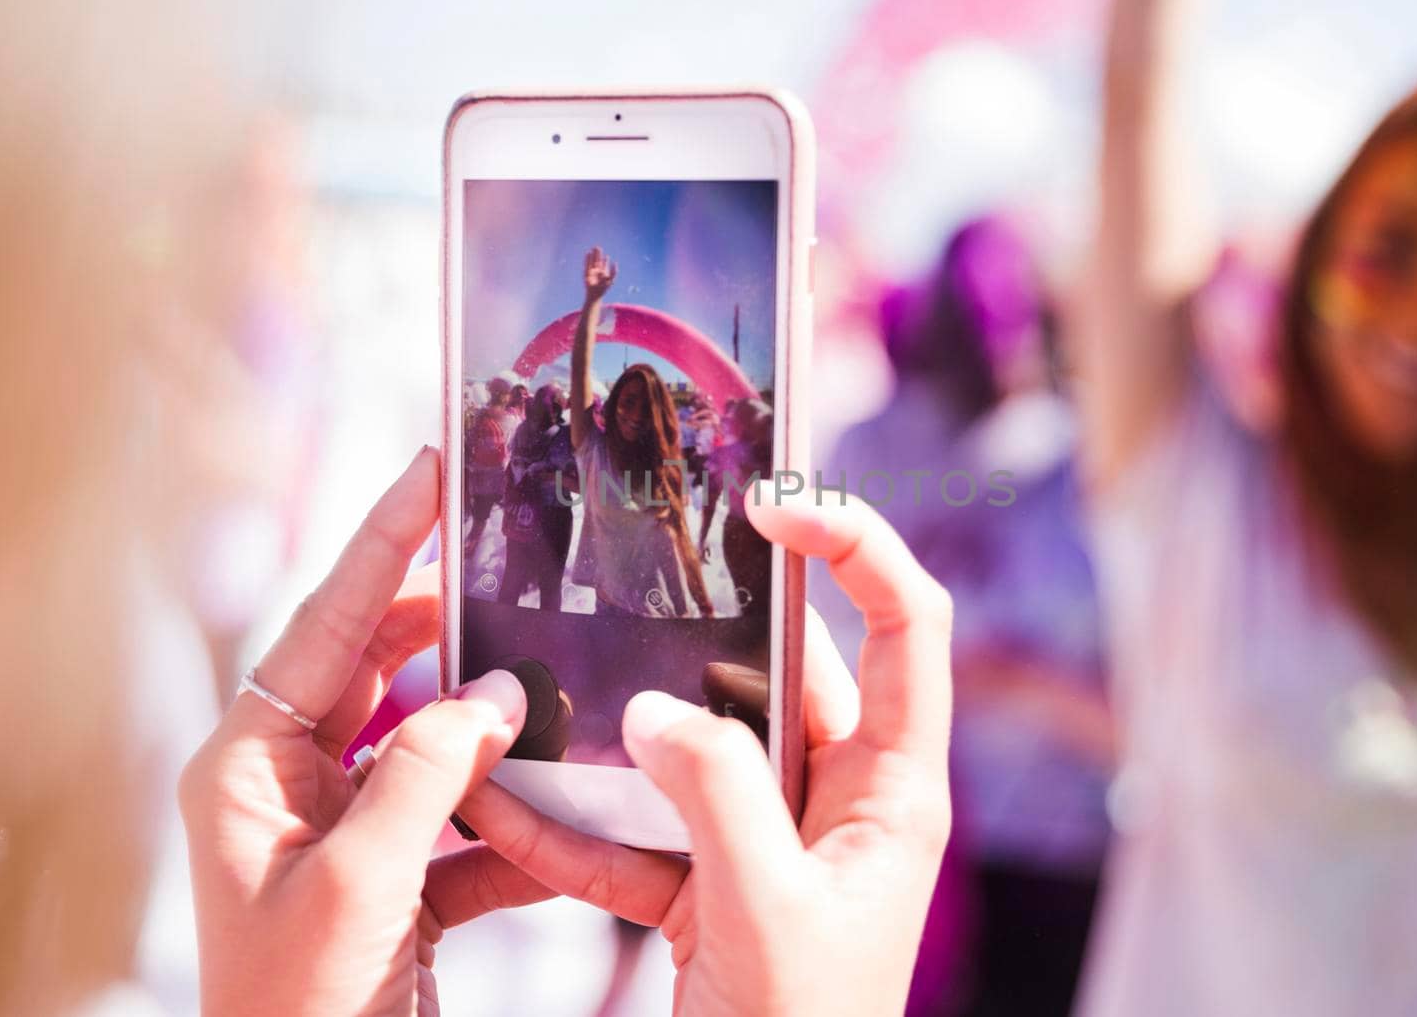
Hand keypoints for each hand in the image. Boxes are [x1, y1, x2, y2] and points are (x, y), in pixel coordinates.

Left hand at [180, 448, 565, 1016]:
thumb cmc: (296, 1012)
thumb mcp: (358, 885)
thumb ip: (427, 775)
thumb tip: (495, 694)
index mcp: (250, 768)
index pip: (324, 627)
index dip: (382, 543)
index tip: (429, 471)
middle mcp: (290, 786)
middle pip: (377, 670)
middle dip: (446, 628)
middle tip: (511, 571)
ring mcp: (344, 829)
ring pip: (426, 741)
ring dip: (488, 728)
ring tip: (546, 687)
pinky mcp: (394, 876)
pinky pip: (460, 822)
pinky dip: (509, 822)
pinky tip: (561, 822)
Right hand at [457, 482, 953, 1016]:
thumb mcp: (766, 912)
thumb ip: (718, 794)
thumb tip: (658, 713)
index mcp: (894, 790)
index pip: (906, 625)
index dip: (856, 545)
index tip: (774, 504)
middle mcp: (841, 801)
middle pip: (781, 677)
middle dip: (699, 643)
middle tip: (625, 588)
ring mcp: (774, 842)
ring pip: (697, 754)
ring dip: (619, 743)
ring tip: (546, 698)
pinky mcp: (714, 887)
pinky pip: (645, 833)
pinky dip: (581, 828)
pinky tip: (511, 812)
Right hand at [583, 244, 616, 302]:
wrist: (595, 294)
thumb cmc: (603, 289)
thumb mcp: (611, 280)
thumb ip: (614, 272)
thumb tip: (615, 263)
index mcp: (603, 273)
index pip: (604, 264)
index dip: (605, 260)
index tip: (606, 256)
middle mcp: (597, 271)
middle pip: (597, 260)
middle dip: (598, 254)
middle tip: (598, 247)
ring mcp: (592, 271)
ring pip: (592, 261)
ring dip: (593, 255)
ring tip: (593, 248)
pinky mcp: (586, 273)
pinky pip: (587, 264)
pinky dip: (587, 258)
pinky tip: (588, 253)